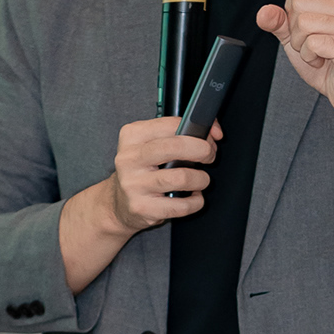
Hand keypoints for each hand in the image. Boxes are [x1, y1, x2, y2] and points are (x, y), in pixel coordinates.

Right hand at [105, 114, 216, 229]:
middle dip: (202, 150)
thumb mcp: (151, 144)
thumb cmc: (143, 170)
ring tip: (200, 180)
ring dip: (201, 179)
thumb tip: (214, 132)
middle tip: (209, 156)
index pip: (171, 125)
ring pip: (181, 178)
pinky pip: (181, 206)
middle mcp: (129, 159)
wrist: (118, 203)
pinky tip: (192, 197)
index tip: (210, 137)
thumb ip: (180, 132)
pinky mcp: (142, 208)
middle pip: (175, 148)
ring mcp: (134, 185)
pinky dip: (195, 202)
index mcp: (132, 136)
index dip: (197, 130)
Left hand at [257, 0, 333, 156]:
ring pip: (304, 23)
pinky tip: (326, 63)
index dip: (293, 11)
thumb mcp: (298, 38)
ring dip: (303, 47)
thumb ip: (280, 22)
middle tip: (315, 46)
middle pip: (300, 3)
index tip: (310, 30)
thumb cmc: (328, 64)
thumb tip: (263, 13)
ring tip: (320, 55)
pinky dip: (310, 58)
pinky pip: (313, 44)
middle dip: (296, 31)